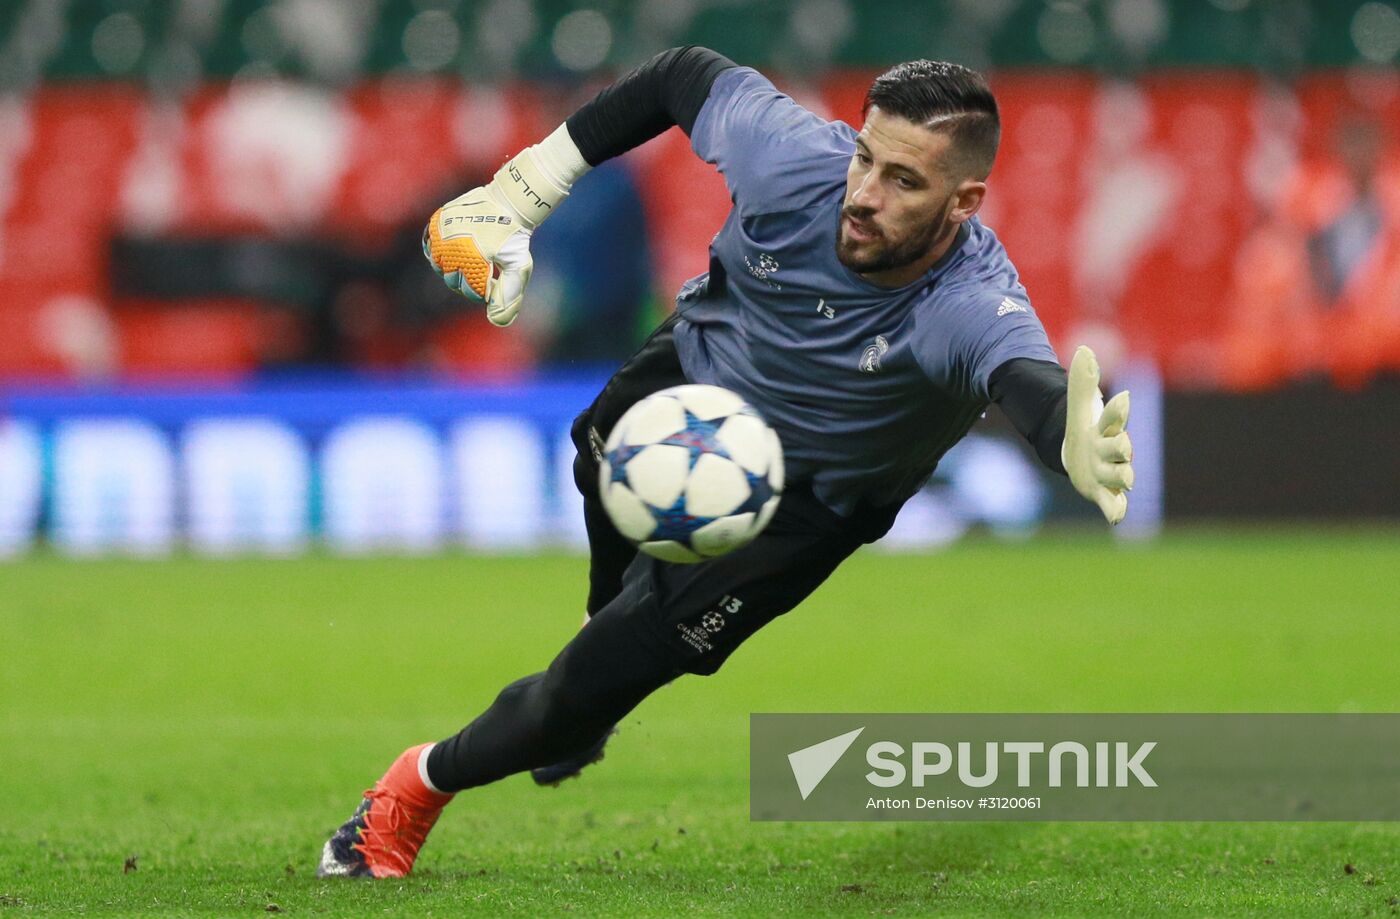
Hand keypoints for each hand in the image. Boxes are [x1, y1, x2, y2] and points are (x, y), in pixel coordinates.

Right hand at [423, 183, 533, 326]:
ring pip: (438, 264)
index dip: (484, 291)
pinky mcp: (436, 222)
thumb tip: (497, 321)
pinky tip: (455, 252)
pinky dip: (438, 253)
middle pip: (452, 280)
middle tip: (484, 271)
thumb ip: (509, 294)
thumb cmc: (515, 236)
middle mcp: (451, 246)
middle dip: (468, 281)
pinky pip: (429, 246)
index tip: (493, 283)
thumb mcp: (518, 266)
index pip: (471, 290)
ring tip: (471, 261)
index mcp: (471, 258)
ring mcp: (441, 233)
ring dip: (452, 268)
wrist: (508, 201)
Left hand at [1062, 346, 1133, 524]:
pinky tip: (1116, 518)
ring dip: (1122, 477)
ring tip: (1124, 478)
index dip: (1118, 409)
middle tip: (1122, 446)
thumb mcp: (1078, 407)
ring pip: (1121, 475)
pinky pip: (1114, 504)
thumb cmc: (1086, 429)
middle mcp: (1113, 450)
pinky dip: (1116, 510)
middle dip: (1122, 447)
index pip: (1114, 416)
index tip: (1123, 397)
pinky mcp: (1104, 492)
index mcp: (1107, 428)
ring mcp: (1111, 472)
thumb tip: (1084, 349)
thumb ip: (1082, 381)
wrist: (1081, 456)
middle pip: (1122, 448)